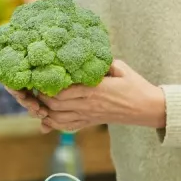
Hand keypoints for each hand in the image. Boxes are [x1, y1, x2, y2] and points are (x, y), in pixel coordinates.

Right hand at [0, 42, 65, 123]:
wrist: (55, 50)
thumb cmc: (31, 49)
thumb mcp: (18, 49)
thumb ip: (0, 50)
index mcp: (18, 78)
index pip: (14, 87)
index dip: (16, 91)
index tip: (21, 93)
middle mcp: (25, 88)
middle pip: (24, 99)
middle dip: (28, 104)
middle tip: (37, 107)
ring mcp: (36, 96)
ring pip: (33, 107)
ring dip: (36, 112)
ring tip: (43, 114)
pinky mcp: (47, 102)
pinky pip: (44, 113)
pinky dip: (45, 123)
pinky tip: (46, 128)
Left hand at [29, 60, 166, 133]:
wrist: (147, 108)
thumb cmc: (135, 85)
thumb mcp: (119, 67)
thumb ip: (100, 63)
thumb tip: (82, 53)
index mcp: (95, 90)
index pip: (62, 92)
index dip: (46, 87)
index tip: (39, 76)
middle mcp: (89, 106)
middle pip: (55, 106)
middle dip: (40, 98)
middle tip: (33, 86)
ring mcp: (89, 116)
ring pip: (58, 119)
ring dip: (44, 111)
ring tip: (37, 100)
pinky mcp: (90, 123)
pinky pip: (67, 127)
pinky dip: (54, 124)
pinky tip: (46, 117)